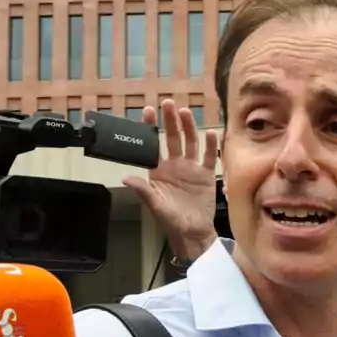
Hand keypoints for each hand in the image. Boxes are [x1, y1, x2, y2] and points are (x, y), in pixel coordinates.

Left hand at [123, 99, 218, 262]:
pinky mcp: (207, 175)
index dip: (151, 128)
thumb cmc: (171, 220)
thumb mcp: (155, 205)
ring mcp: (192, 168)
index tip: (148, 111)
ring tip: (185, 113)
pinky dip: (210, 145)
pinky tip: (210, 133)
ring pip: (190, 143)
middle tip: (168, 104)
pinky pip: (210, 157)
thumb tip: (126, 178)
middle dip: (170, 121)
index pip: (154, 145)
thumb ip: (143, 189)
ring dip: (188, 127)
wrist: (193, 232)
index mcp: (160, 171)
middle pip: (173, 138)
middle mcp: (176, 165)